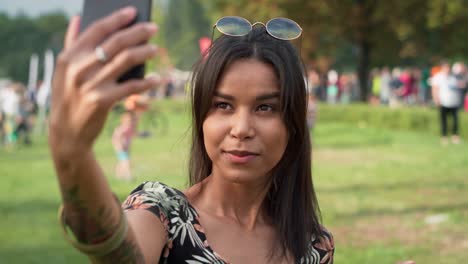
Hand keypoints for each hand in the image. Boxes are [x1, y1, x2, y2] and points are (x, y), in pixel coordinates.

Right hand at [48, 7, 158, 157]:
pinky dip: (147, 82)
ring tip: (156, 49)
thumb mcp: (64, 71)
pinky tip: (157, 79)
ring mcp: (91, 84)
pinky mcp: (103, 101)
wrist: (67, 132)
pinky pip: (131, 86)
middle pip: (116, 42)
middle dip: (138, 32)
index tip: (133, 11)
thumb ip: (71, 43)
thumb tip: (78, 18)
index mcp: (69, 56)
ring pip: (126, 60)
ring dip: (145, 52)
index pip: (97, 29)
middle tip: (153, 28)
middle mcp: (79, 68)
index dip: (116, 18)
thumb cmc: (69, 96)